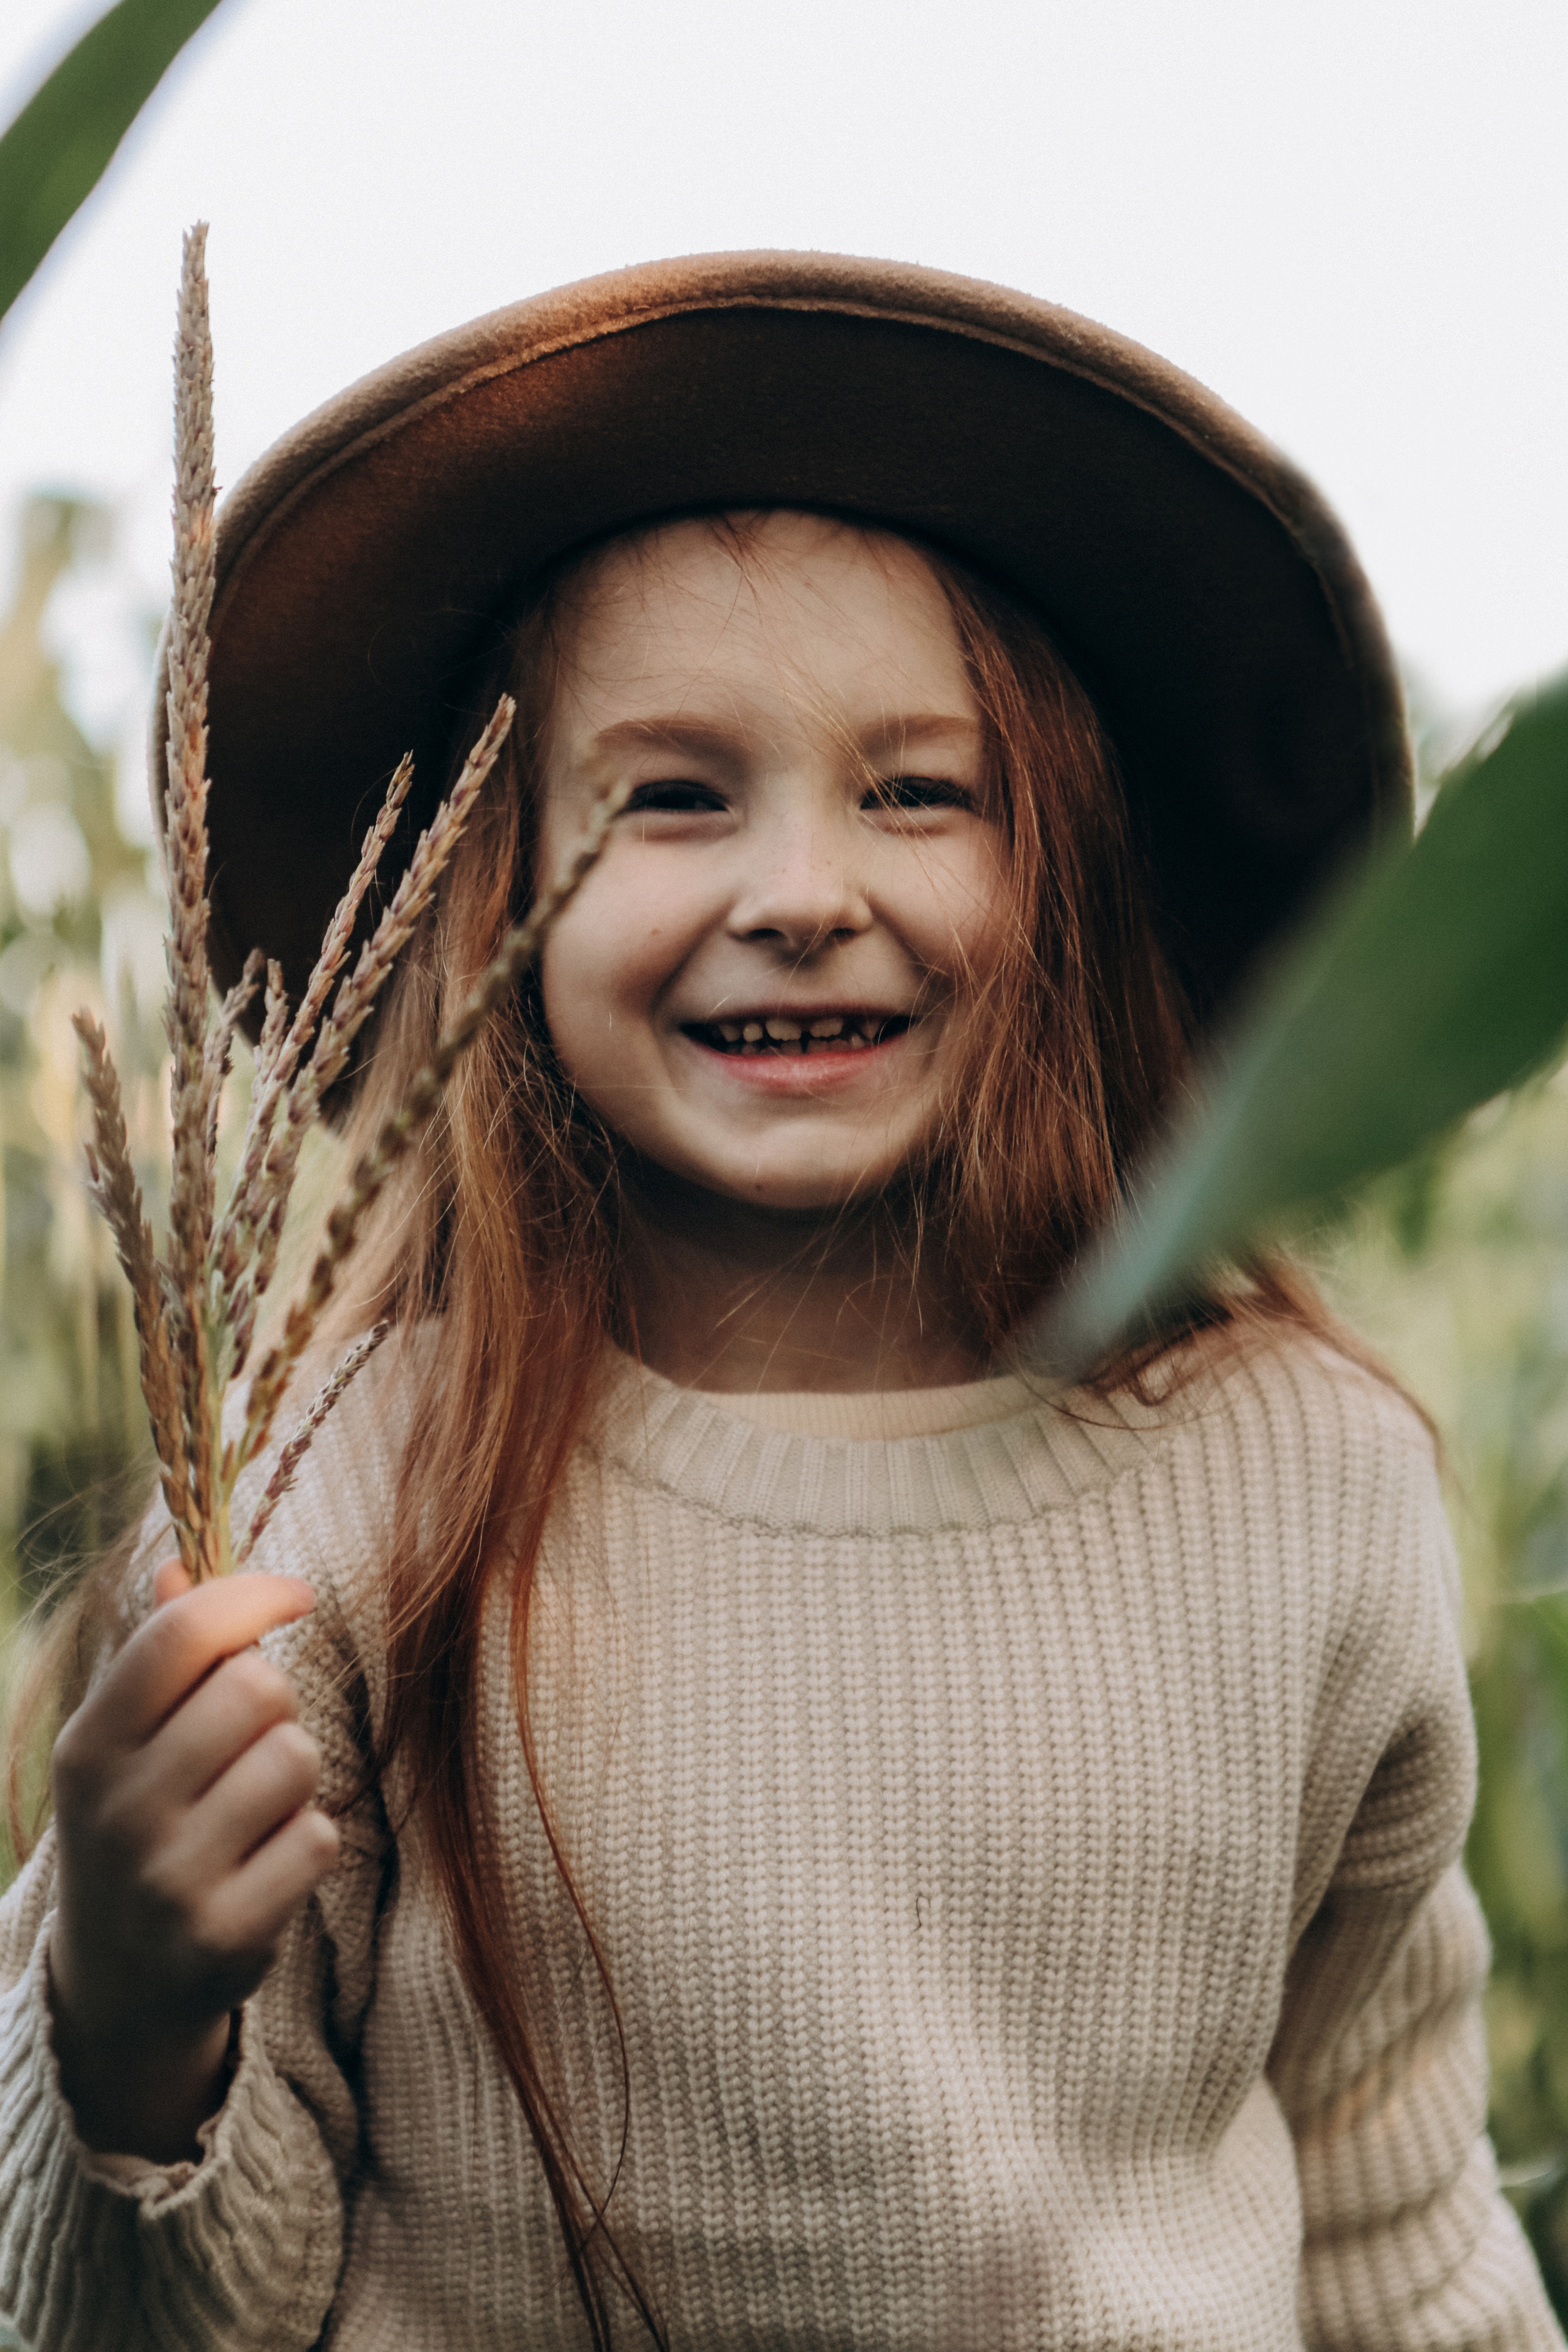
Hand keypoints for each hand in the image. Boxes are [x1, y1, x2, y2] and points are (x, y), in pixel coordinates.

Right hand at [47, 1562, 338, 2161]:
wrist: (118, 1982)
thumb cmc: (139, 1824)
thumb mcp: (125, 1743)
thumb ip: (160, 1655)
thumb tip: (180, 1559)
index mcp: (88, 1745)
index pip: (181, 1632)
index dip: (254, 1594)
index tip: (297, 1594)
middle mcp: (117, 1809)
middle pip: (257, 1687)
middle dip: (273, 1707)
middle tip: (245, 1749)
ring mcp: (166, 1877)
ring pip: (296, 1757)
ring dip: (292, 1776)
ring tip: (250, 1812)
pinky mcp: (222, 1935)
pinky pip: (317, 1838)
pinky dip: (306, 1844)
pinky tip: (261, 1868)